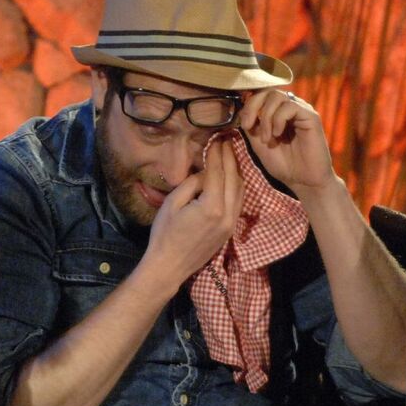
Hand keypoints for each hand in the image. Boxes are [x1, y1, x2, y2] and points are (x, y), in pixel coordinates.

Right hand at [140, 135, 243, 290]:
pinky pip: (238, 202)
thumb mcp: (173, 203)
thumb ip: (192, 184)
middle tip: (226, 141)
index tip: (216, 139)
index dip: (217, 154)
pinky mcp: (229, 230)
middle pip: (234, 178)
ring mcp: (231, 224)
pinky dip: (237, 186)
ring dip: (236, 171)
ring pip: (241, 190)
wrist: (169, 266)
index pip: (218, 172)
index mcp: (212, 206)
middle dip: (230, 158)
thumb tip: (204, 173)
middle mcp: (227, 214)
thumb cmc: (165, 234)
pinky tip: (230, 177)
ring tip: (229, 156)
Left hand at [238, 89, 334, 194]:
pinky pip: (290, 106)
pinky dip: (278, 119)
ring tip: (267, 138)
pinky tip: (278, 134)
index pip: (261, 94)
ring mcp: (302, 110)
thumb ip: (251, 125)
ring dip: (266, 117)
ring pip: (277, 96)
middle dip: (253, 107)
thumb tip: (241, 109)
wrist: (303, 181)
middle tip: (249, 127)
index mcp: (279, 112)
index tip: (244, 125)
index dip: (249, 105)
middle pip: (268, 91)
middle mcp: (291, 107)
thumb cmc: (283, 164)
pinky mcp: (311, 116)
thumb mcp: (259, 143)